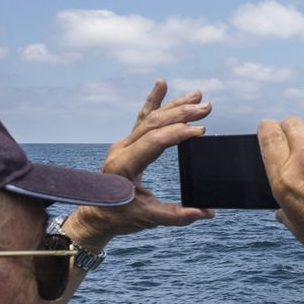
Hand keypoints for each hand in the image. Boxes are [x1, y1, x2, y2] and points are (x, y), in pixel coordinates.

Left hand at [64, 81, 215, 251]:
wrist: (96, 215)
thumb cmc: (119, 217)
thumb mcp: (147, 218)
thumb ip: (177, 216)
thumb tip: (207, 212)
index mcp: (124, 165)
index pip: (154, 142)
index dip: (178, 133)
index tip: (200, 131)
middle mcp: (121, 149)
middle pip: (154, 124)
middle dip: (181, 113)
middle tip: (206, 108)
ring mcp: (123, 144)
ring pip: (150, 118)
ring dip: (174, 105)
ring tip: (197, 95)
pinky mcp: (127, 143)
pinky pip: (142, 118)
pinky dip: (153, 101)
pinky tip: (162, 84)